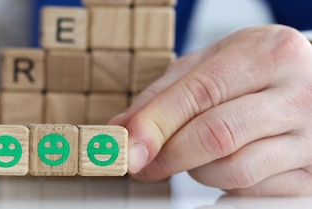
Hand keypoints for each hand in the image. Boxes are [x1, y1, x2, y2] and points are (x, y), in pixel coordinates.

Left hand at [110, 25, 311, 195]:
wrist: (310, 84)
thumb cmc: (254, 72)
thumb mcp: (210, 64)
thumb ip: (163, 95)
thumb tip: (122, 130)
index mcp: (271, 54)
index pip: (201, 93)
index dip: (156, 124)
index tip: (127, 148)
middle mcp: (300, 94)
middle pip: (217, 136)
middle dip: (167, 155)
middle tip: (141, 163)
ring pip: (233, 171)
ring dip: (197, 170)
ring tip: (195, 153)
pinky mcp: (311, 177)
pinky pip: (252, 191)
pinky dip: (225, 184)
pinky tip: (227, 162)